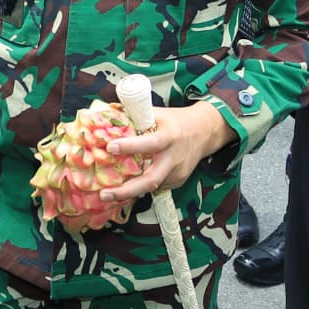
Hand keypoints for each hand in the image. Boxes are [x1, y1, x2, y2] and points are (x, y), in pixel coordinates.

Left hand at [98, 100, 235, 203]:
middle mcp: (174, 157)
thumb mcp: (157, 113)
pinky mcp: (178, 181)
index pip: (150, 143)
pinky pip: (156, 186)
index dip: (130, 146)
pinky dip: (140, 187)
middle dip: (127, 190)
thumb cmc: (175, 120)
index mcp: (169, 136)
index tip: (110, 147)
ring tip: (108, 194)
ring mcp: (177, 172)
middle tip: (104, 194)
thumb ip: (133, 116)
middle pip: (152, 180)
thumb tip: (105, 116)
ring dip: (129, 192)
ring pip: (151, 186)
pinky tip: (126, 187)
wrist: (204, 131)